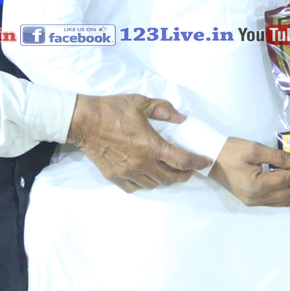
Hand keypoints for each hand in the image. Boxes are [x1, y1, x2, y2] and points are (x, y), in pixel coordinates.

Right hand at [68, 94, 210, 192]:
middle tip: (188, 170)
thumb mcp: (141, 102)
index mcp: (151, 145)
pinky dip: (143, 183)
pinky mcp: (114, 177)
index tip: (205, 162)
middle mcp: (141, 163)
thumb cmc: (113, 109)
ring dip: (163, 179)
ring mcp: (127, 172)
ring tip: (167, 171)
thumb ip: (164, 110)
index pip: (182, 160)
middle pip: (169, 178)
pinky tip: (145, 175)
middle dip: (183, 176)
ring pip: (153, 184)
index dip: (197, 163)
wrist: (83, 121)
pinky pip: (134, 188)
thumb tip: (182, 119)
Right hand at [209, 137, 289, 206]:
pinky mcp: (253, 201)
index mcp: (256, 185)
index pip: (288, 180)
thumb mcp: (253, 148)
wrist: (208, 157)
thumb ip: (278, 157)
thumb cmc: (229, 149)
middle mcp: (257, 198)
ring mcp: (254, 202)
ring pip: (286, 201)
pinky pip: (278, 202)